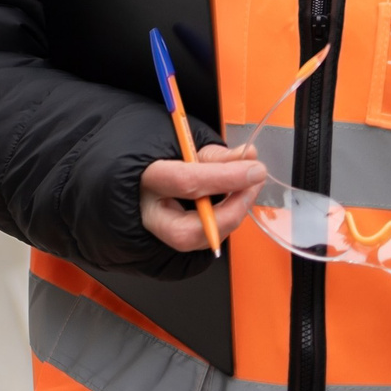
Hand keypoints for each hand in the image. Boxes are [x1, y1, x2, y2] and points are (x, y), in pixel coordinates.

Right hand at [139, 142, 266, 251]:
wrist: (136, 175)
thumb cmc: (154, 158)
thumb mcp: (182, 147)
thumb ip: (214, 155)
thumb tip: (248, 156)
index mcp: (144, 178)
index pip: (185, 183)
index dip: (225, 177)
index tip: (254, 169)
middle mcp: (147, 213)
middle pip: (185, 232)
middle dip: (228, 215)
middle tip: (251, 189)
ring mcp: (157, 233)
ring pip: (197, 242)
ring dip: (231, 217)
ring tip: (245, 190)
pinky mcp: (172, 243)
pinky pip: (202, 240)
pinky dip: (222, 222)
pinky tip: (231, 202)